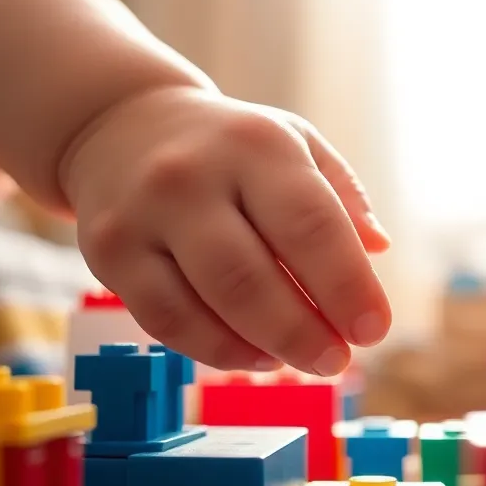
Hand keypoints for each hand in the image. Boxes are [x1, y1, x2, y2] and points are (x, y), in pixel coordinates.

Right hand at [61, 87, 390, 374]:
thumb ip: (341, 196)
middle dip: (304, 331)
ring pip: (208, 304)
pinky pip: (166, 322)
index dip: (347, 286)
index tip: (373, 329)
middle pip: (254, 276)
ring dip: (265, 347)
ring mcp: (143, 216)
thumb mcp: (295, 144)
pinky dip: (217, 350)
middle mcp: (193, 176)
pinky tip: (254, 355)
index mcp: (256, 145)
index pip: (311, 224)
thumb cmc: (231, 146)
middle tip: (338, 360)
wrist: (122, 125)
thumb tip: (377, 249)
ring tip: (303, 359)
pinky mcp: (108, 253)